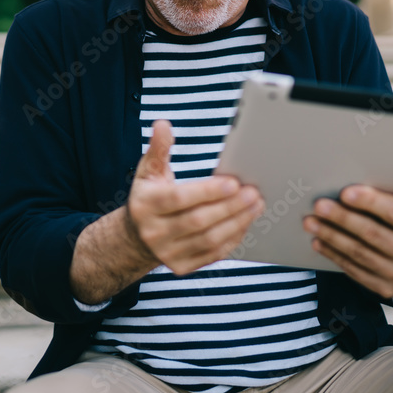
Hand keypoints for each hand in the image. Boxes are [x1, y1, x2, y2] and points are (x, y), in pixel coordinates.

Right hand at [126, 120, 264, 274]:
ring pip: (208, 240)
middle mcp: (153, 232)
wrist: (136, 237)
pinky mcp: (181, 267)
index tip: (234, 182)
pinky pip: (212, 254)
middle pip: (197, 221)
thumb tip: (163, 125)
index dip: (208, 191)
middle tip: (253, 192)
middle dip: (229, 206)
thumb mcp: (148, 171)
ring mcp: (167, 253)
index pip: (179, 199)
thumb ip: (158, 148)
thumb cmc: (150, 196)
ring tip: (256, 205)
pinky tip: (245, 223)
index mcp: (145, 205)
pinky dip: (232, 239)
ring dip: (236, 222)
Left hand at [302, 163, 392, 299]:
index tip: (347, 192)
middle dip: (343, 218)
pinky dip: (335, 255)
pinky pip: (354, 270)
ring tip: (311, 221)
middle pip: (372, 234)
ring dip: (332, 236)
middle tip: (320, 205)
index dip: (371, 203)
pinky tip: (319, 241)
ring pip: (359, 253)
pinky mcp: (385, 289)